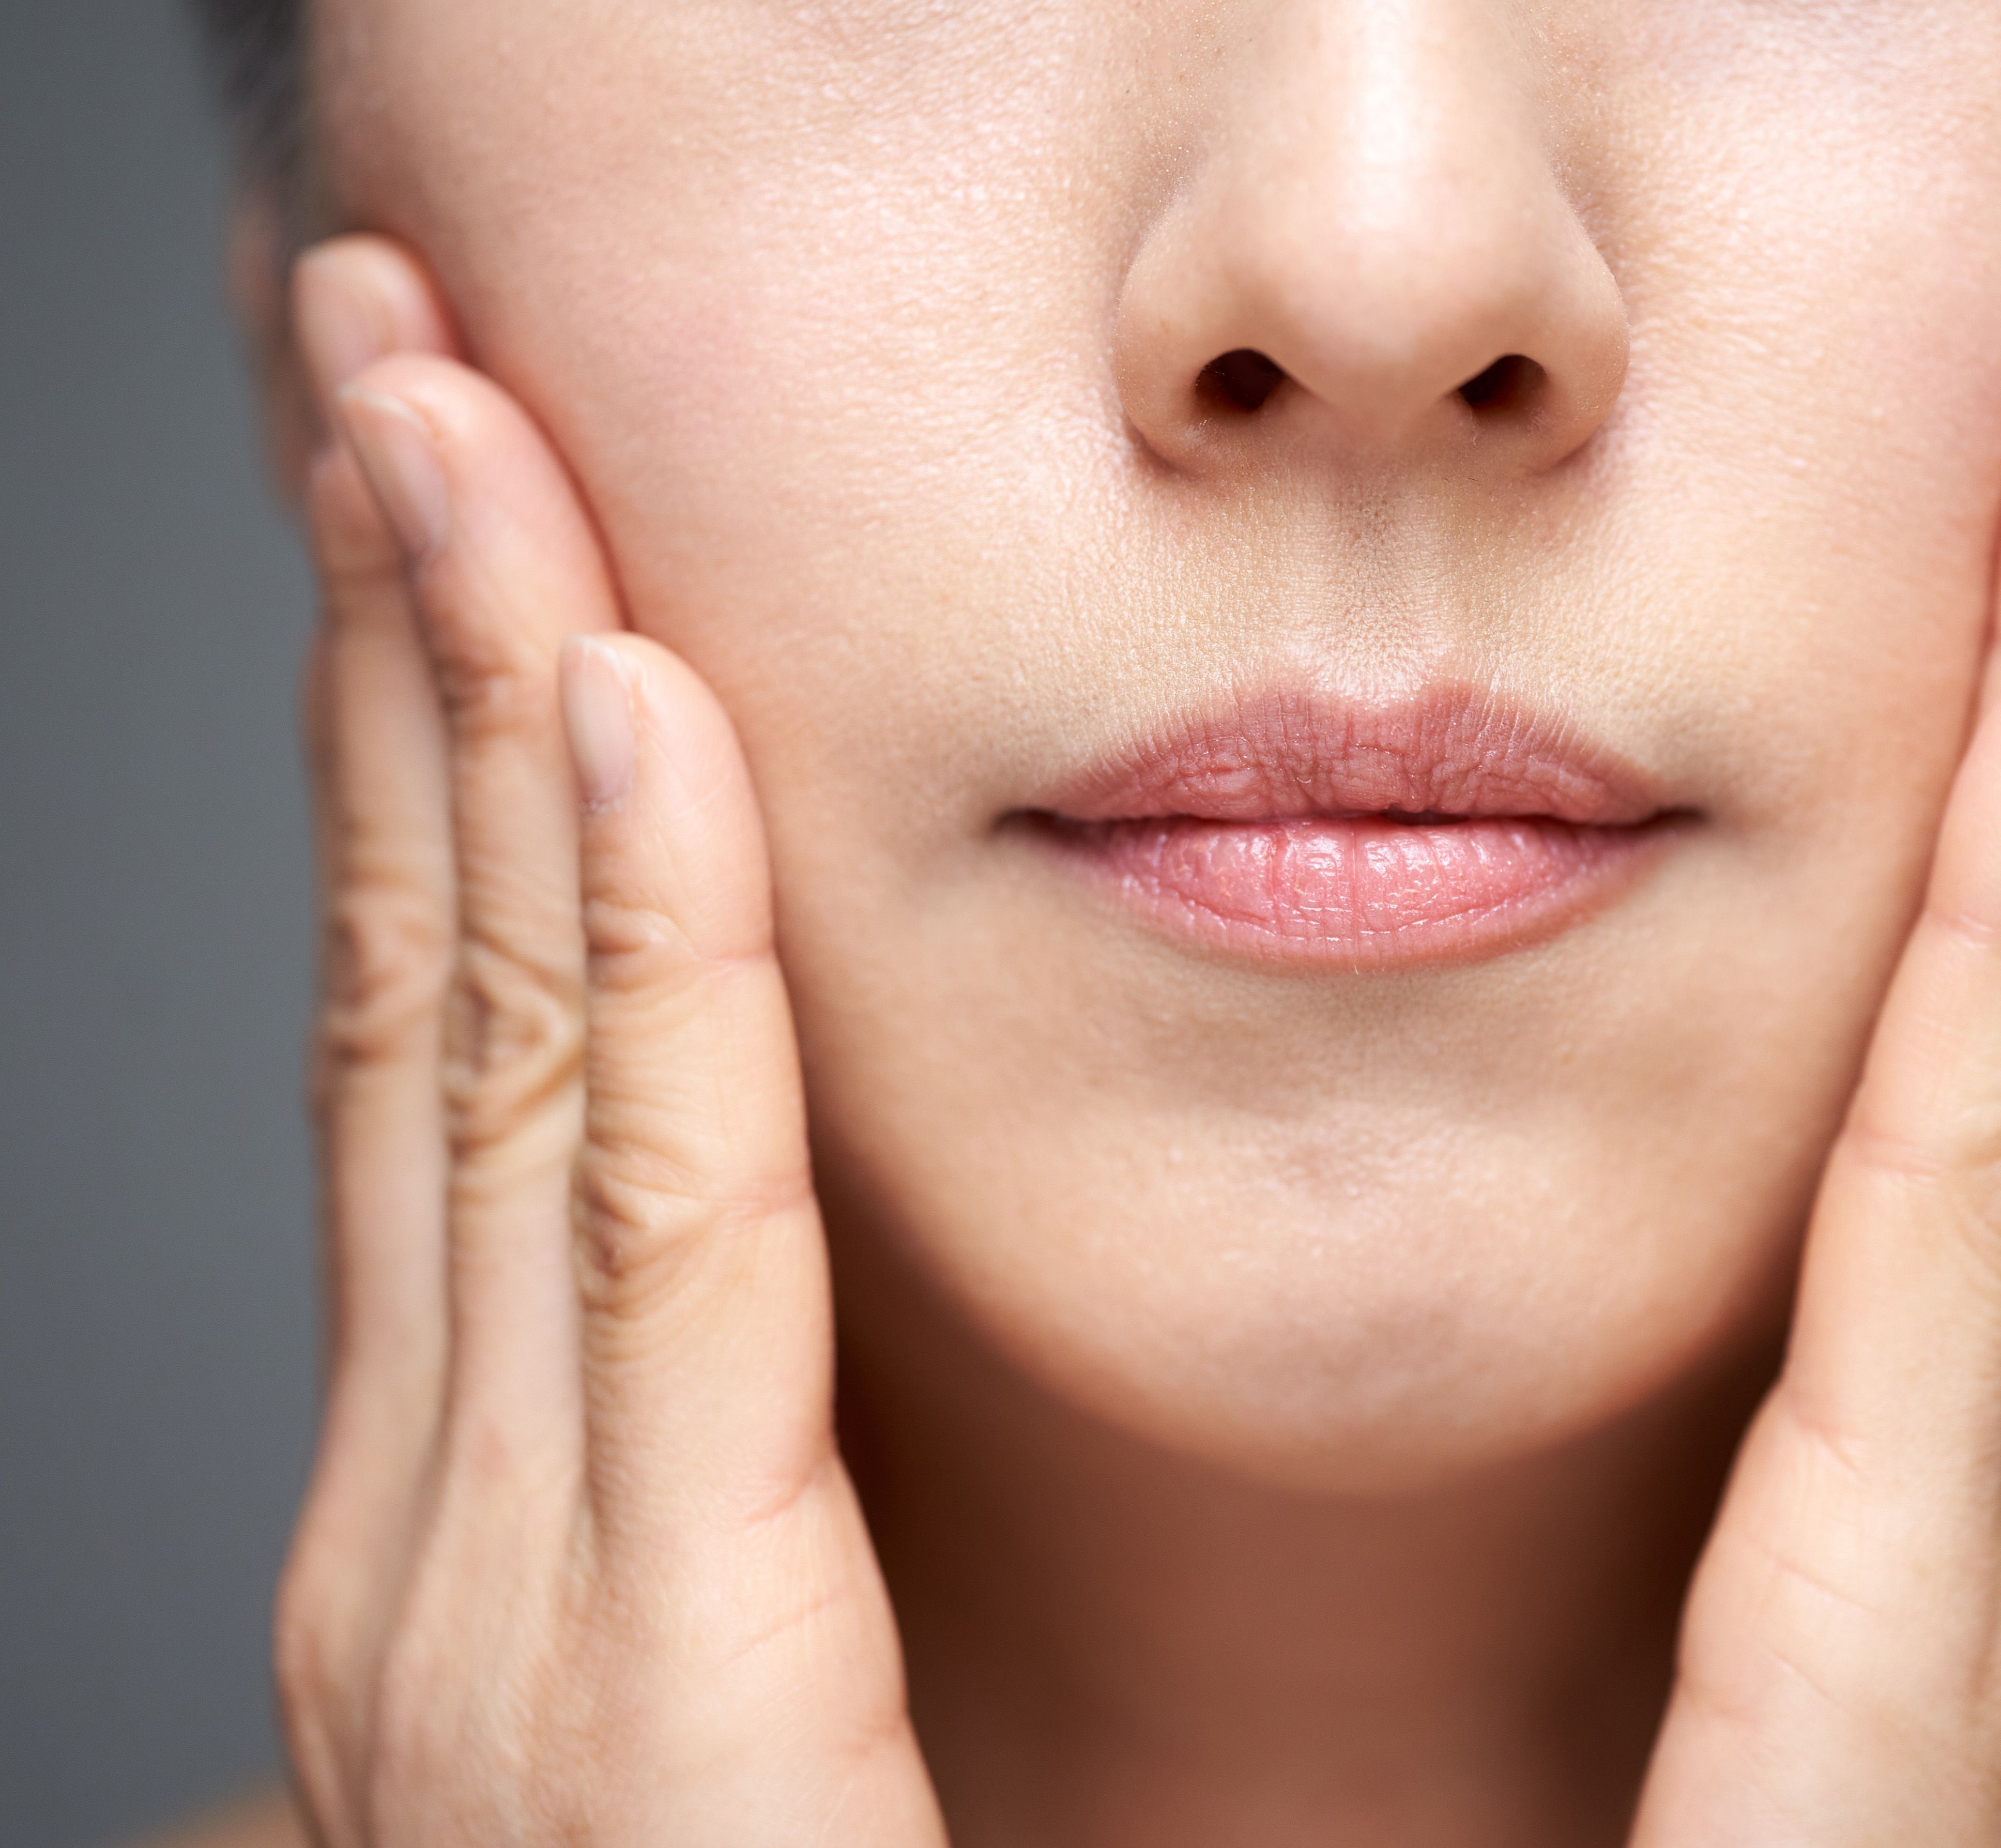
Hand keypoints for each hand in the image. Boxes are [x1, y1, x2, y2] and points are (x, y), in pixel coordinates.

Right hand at [272, 239, 944, 1847]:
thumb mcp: (716, 1659)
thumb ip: (702, 1453)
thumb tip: (710, 1240)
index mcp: (478, 1521)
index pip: (460, 1038)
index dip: (442, 747)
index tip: (467, 505)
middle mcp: (432, 1525)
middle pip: (429, 987)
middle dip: (398, 645)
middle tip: (393, 350)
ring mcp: (494, 1598)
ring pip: (493, 1045)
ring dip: (471, 702)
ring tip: (452, 412)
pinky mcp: (651, 1668)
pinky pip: (655, 1229)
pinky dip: (635, 949)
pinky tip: (628, 710)